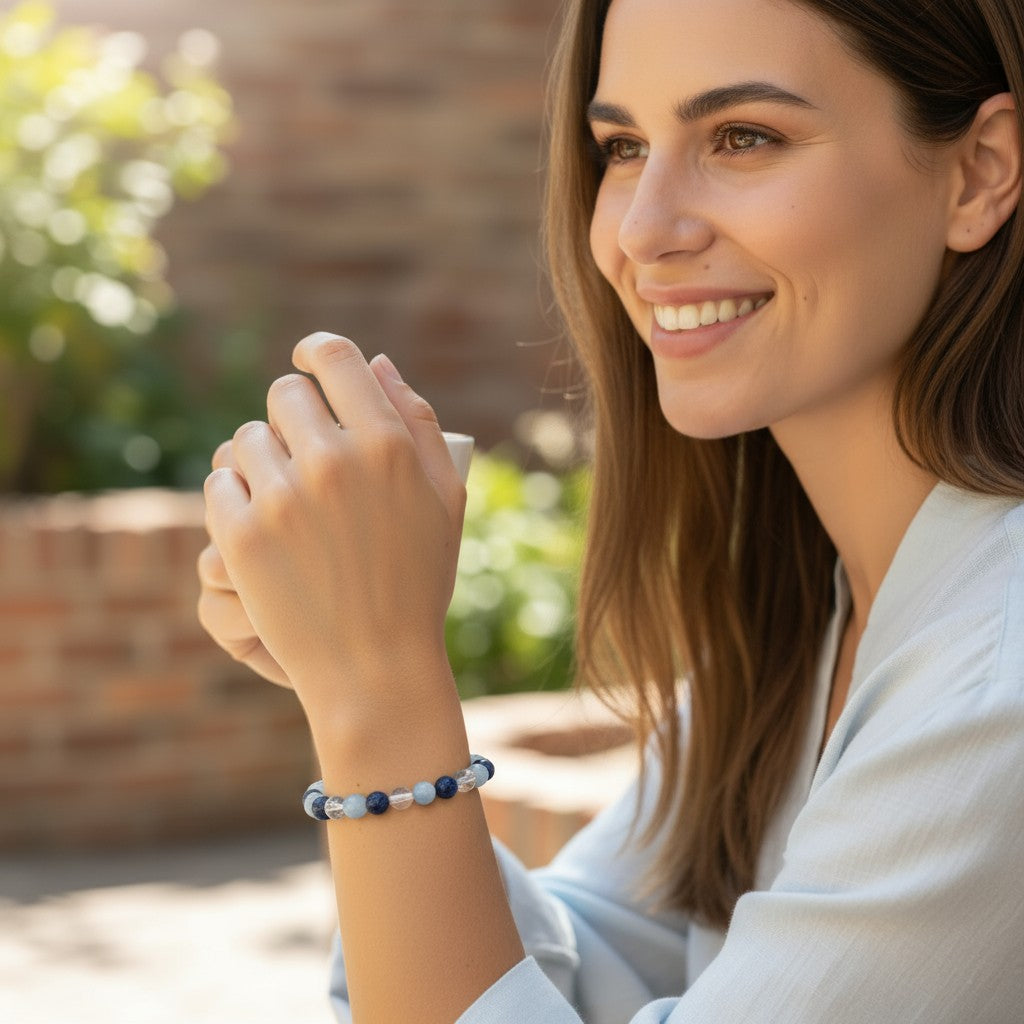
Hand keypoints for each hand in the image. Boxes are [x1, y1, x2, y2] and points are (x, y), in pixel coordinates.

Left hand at [202, 333, 466, 729]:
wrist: (375, 667)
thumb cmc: (418, 582)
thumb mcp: (445, 500)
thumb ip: (419, 422)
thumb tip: (379, 364)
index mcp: (388, 445)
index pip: (334, 356)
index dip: (315, 351)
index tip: (307, 362)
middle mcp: (334, 461)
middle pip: (285, 394)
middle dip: (292, 416)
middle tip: (302, 452)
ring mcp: (283, 499)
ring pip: (246, 439)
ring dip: (260, 459)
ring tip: (283, 498)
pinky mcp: (243, 537)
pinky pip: (220, 484)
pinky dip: (235, 499)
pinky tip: (261, 525)